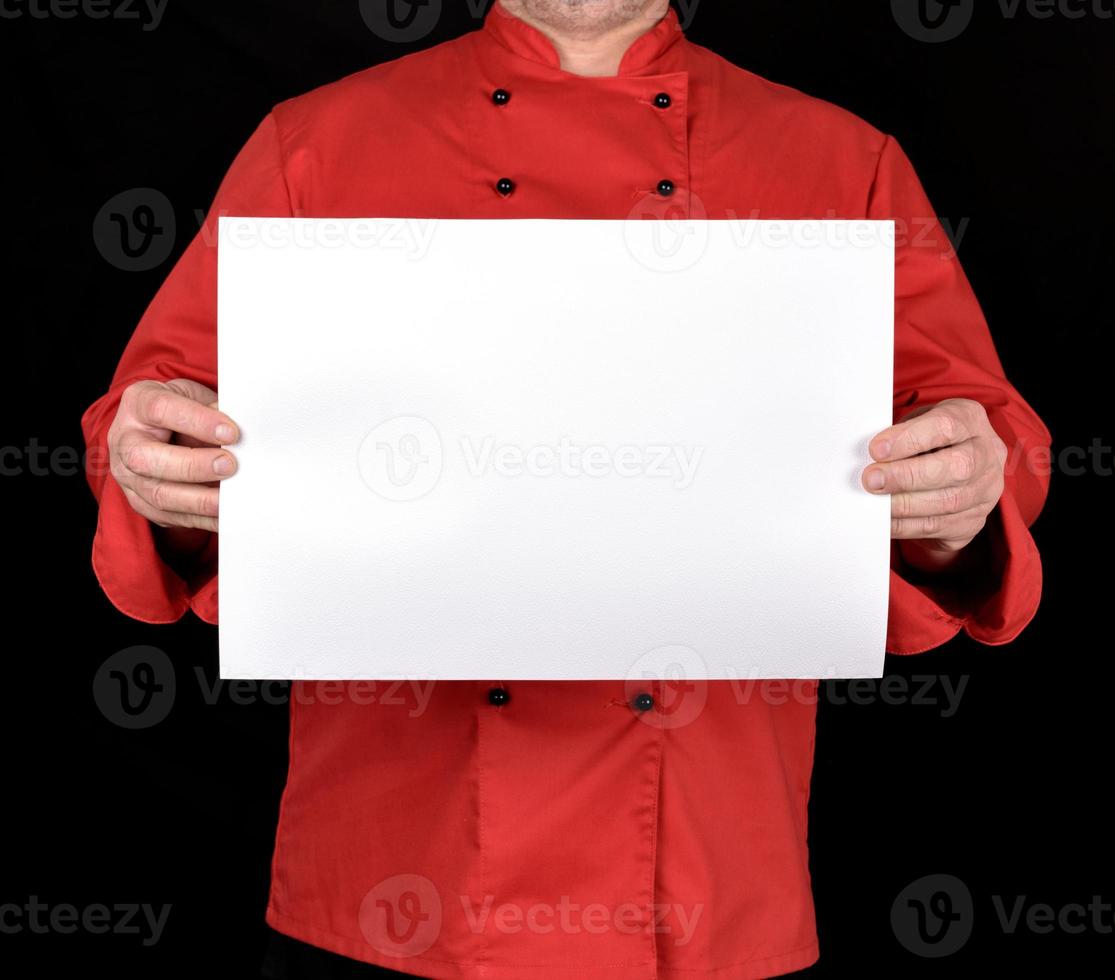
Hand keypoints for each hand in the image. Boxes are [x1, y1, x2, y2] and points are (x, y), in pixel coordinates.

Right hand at [108, 378, 239, 534]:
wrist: (157, 429)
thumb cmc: (181, 409)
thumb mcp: (194, 397)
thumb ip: (212, 409)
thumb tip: (239, 433)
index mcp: (138, 404)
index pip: (161, 410)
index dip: (197, 421)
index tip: (231, 433)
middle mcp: (125, 440)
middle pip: (146, 458)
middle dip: (192, 466)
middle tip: (229, 466)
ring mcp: (128, 475)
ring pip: (157, 494)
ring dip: (198, 500)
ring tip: (229, 500)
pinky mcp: (140, 502)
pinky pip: (169, 516)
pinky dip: (201, 519)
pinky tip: (225, 517)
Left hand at [862, 398, 1007, 572]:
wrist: (956, 472)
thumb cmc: (928, 442)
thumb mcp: (917, 424)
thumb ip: (899, 435)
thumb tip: (866, 456)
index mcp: (970, 419)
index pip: (946, 426)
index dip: (909, 439)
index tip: (876, 449)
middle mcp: (987, 454)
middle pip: (956, 467)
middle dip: (907, 475)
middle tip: (872, 479)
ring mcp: (985, 490)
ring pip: (948, 502)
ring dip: (904, 504)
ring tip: (875, 502)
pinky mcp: (973, 521)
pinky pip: (939, 527)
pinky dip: (906, 525)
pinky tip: (885, 520)